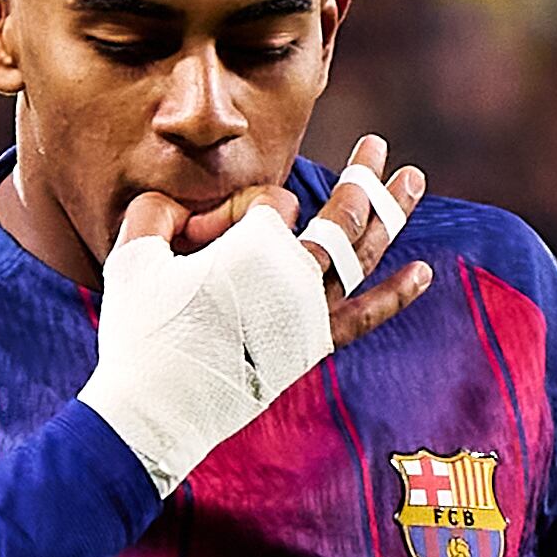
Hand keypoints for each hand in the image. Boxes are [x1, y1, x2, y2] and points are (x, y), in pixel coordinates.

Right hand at [81, 133, 433, 494]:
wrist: (153, 409)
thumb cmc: (140, 331)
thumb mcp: (133, 256)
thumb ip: (156, 211)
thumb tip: (183, 207)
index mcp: (257, 249)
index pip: (269, 203)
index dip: (233, 212)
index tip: (195, 240)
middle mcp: (295, 276)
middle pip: (340, 216)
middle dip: (362, 178)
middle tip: (376, 146)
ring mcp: (310, 314)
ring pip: (361, 255)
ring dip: (392, 214)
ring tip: (413, 180)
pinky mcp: (310, 348)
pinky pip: (362, 318)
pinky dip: (394, 297)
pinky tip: (423, 274)